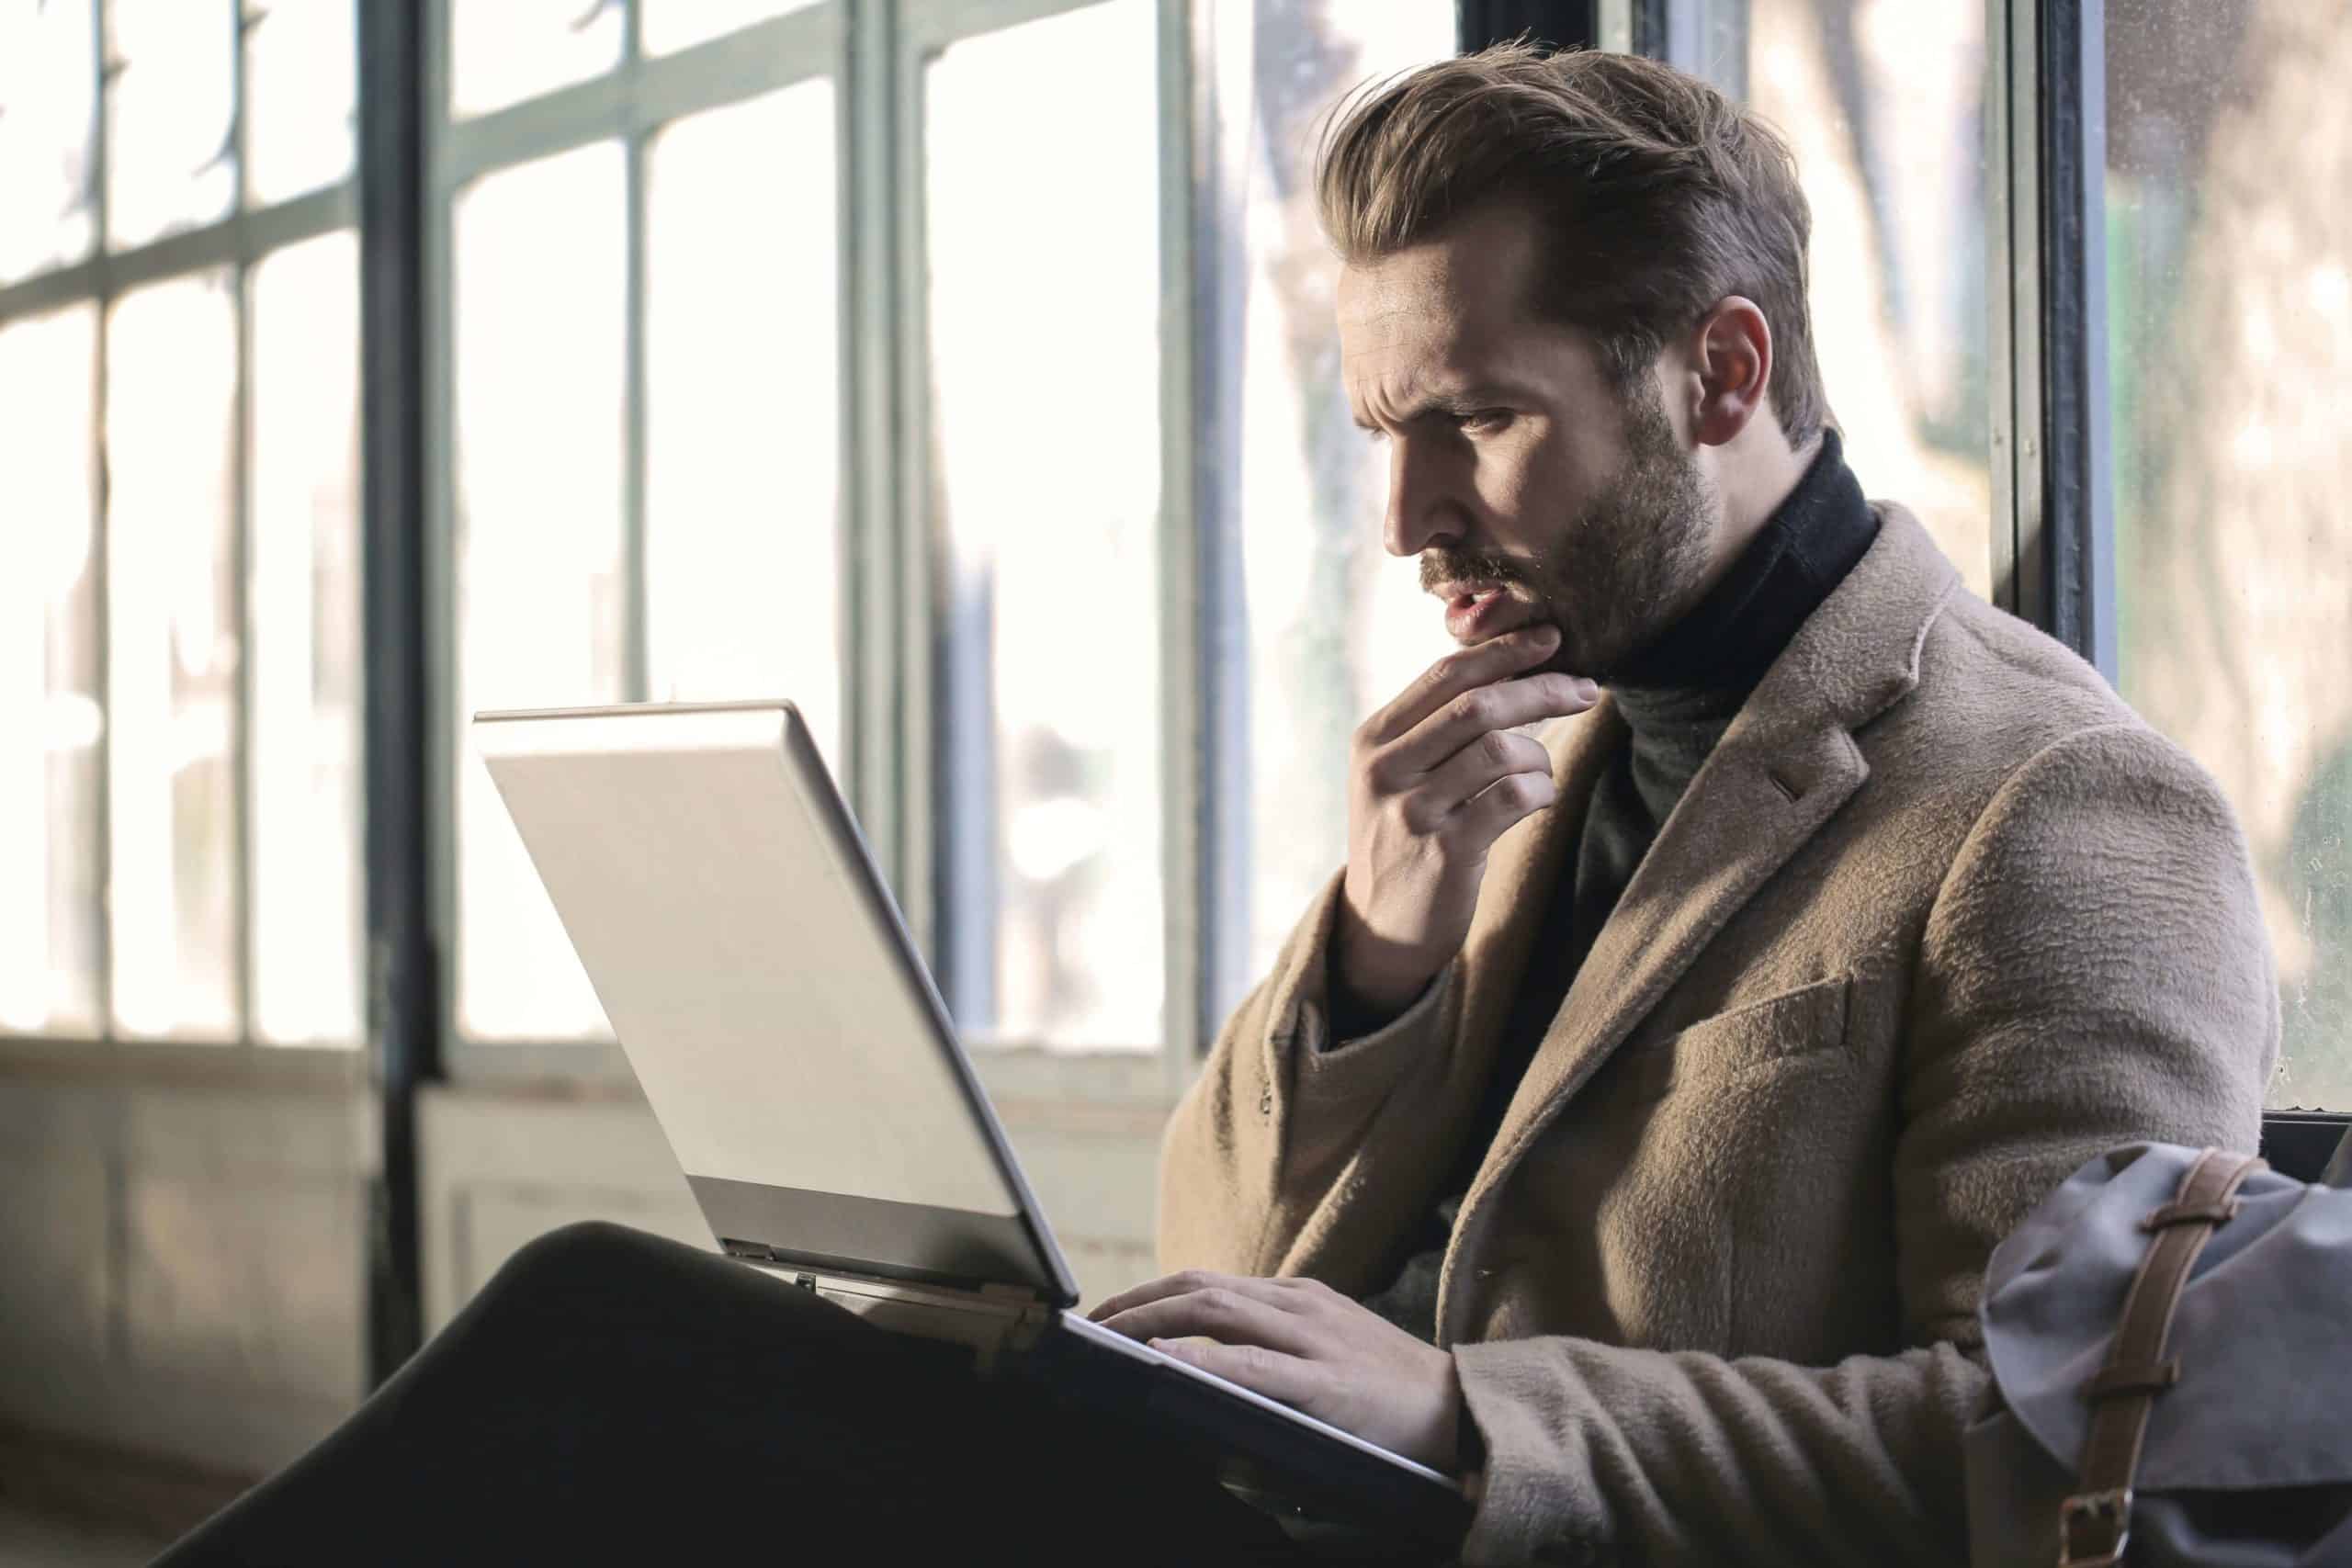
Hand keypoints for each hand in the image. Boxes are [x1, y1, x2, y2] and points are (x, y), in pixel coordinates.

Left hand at [1088, 1270, 1465, 1473]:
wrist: (1467, 1414)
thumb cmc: (1394, 1392)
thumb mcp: (1332, 1349)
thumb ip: (1278, 1348)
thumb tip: (1208, 1363)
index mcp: (1299, 1299)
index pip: (1209, 1281)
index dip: (1152, 1291)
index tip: (1110, 1311)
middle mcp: (1301, 1306)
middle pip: (1201, 1287)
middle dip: (1137, 1302)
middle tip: (1091, 1327)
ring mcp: (1315, 1340)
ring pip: (1217, 1311)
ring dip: (1152, 1322)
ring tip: (1108, 1340)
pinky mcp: (1328, 1383)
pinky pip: (1253, 1365)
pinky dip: (1203, 1359)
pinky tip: (1166, 1364)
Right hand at [1333, 624, 1599, 1017]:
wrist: (1380, 926)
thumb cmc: (1406, 836)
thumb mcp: (1398, 775)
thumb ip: (1436, 726)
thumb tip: (1512, 668)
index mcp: (1374, 738)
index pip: (1446, 675)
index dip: (1504, 650)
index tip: (1551, 639)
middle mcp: (1386, 769)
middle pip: (1478, 705)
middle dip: (1541, 689)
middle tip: (1586, 690)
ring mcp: (1413, 811)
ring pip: (1500, 750)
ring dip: (1540, 754)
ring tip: (1542, 770)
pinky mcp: (1445, 852)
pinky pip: (1513, 798)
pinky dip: (1541, 790)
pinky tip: (1538, 799)